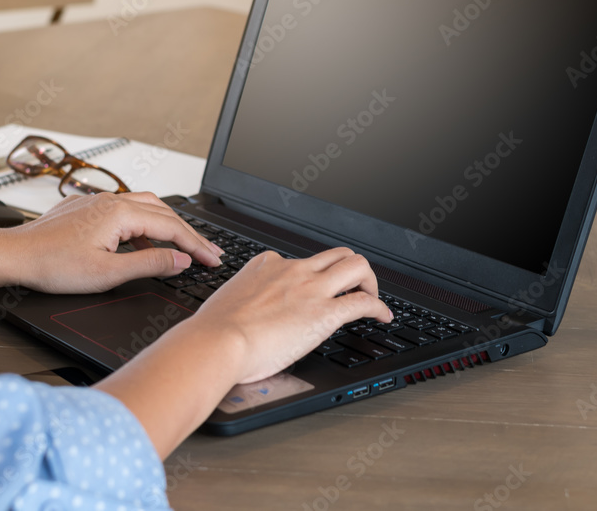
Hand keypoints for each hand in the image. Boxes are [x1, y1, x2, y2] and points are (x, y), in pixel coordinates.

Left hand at [0, 192, 222, 293]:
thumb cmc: (52, 265)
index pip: (173, 228)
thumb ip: (149, 265)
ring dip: (169, 225)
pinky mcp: (88, 209)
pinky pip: (127, 210)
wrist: (14, 255)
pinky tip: (144, 242)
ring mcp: (99, 202)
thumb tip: (180, 260)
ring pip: (147, 207)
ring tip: (183, 246)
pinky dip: (146, 225)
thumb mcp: (108, 273)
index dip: (197, 246)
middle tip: (208, 252)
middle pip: (165, 213)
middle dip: (189, 233)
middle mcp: (112, 201)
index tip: (214, 259)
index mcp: (121, 214)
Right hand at [96, 246, 392, 457]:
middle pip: (335, 254)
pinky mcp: (324, 313)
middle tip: (355, 286)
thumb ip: (241, 303)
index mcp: (265, 266)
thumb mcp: (226, 304)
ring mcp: (310, 289)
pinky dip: (380, 307)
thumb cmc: (212, 332)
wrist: (216, 341)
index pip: (298, 260)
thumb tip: (239, 319)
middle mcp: (291, 270)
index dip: (311, 274)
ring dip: (369, 280)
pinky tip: (384, 317)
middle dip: (351, 268)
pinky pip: (363, 302)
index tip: (313, 288)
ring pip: (356, 265)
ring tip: (372, 296)